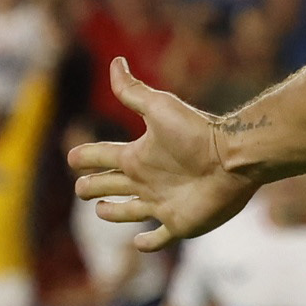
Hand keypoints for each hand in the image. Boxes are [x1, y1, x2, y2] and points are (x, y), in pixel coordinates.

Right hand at [71, 60, 258, 249]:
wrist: (233, 159)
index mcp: (138, 156)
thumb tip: (115, 62)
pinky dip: (146, 243)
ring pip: (128, 211)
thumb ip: (133, 91)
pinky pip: (159, 238)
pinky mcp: (179, 224)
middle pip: (109, 185)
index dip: (85, 157)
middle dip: (91, 187)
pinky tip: (137, 243)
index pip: (102, 157)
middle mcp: (146, 180)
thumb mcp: (159, 109)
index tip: (72, 157)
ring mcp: (161, 204)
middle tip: (81, 189)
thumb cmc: (197, 133)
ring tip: (100, 210)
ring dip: (112, 212)